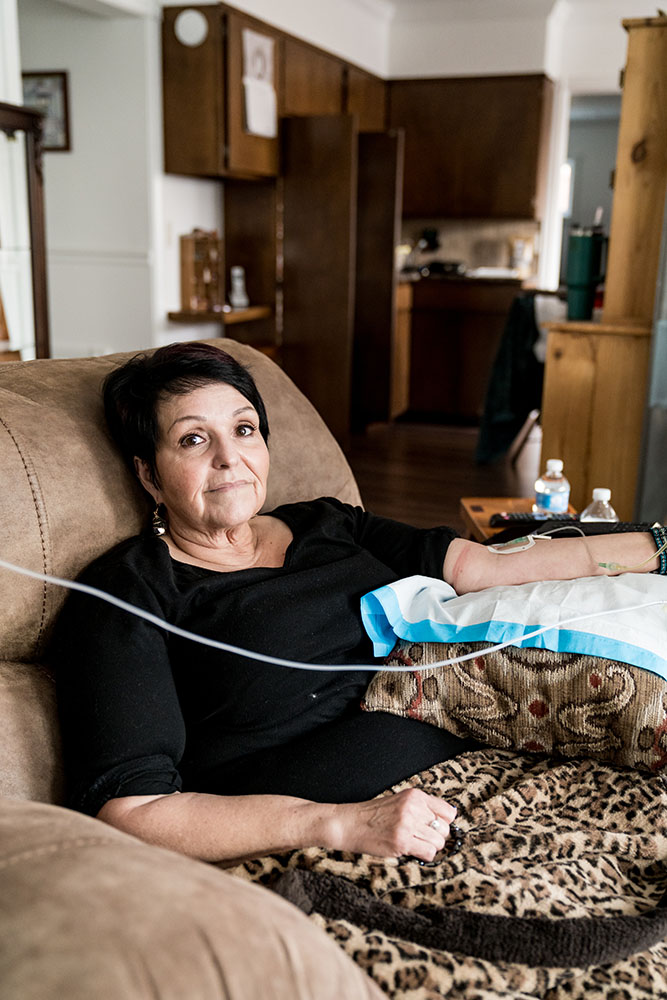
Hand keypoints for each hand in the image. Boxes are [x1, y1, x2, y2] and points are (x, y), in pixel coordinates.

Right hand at [328, 787, 456, 860]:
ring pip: (438, 842)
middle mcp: (413, 807)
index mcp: (415, 796)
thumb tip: (447, 821)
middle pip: (445, 829)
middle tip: (420, 838)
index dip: (443, 823)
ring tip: (414, 844)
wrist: (350, 824)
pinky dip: (423, 855)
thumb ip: (421, 808)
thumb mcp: (400, 802)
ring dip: (429, 847)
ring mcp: (408, 824)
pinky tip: (410, 850)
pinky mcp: (402, 841)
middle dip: (435, 837)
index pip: (448, 812)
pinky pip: (428, 853)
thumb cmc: (374, 815)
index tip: (433, 828)